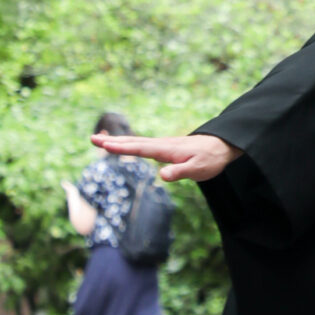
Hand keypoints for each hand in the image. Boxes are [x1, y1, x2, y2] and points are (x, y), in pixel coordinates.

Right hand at [92, 131, 239, 183]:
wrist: (221, 147)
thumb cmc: (210, 160)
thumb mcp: (197, 170)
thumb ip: (179, 173)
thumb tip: (161, 176)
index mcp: (167, 150)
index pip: (140, 148)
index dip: (122, 148)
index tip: (105, 145)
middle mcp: (162, 145)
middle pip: (133, 142)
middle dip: (112, 141)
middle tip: (92, 138)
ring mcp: (162, 145)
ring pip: (136, 142)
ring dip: (117, 141)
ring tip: (100, 140)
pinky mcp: (164, 148)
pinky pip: (142, 144)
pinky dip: (128, 143)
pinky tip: (122, 144)